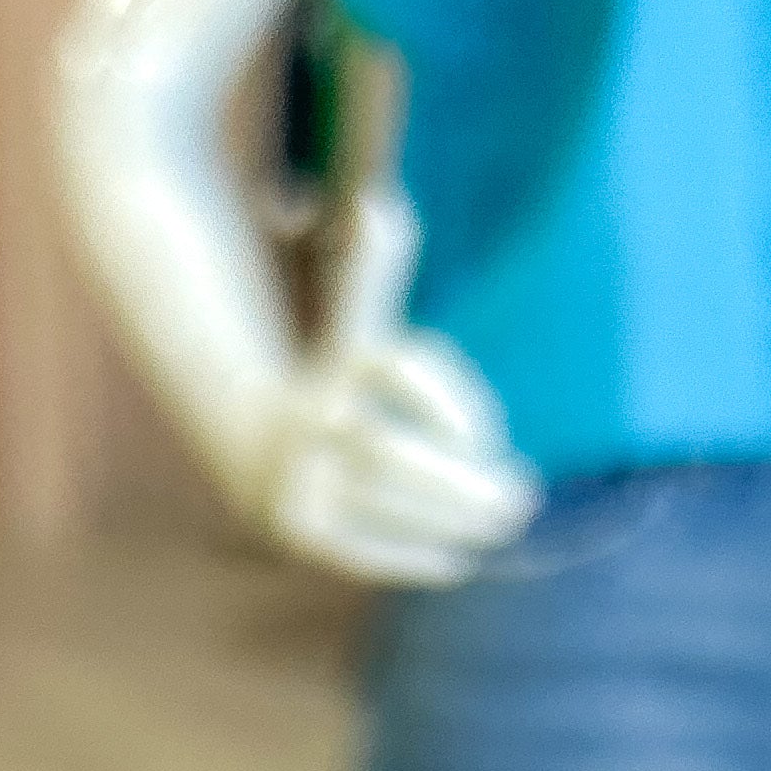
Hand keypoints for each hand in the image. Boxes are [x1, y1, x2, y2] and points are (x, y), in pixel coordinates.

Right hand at [251, 190, 539, 588]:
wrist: (248, 445)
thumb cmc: (325, 383)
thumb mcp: (351, 327)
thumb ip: (375, 271)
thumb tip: (383, 209)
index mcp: (337, 362)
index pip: (400, 368)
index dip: (452, 400)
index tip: (490, 439)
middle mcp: (313, 418)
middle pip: (389, 449)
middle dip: (459, 478)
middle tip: (522, 496)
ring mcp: (300, 475)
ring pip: (381, 498)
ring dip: (448, 517)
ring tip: (503, 525)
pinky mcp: (297, 528)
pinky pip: (360, 548)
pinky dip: (411, 557)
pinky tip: (456, 562)